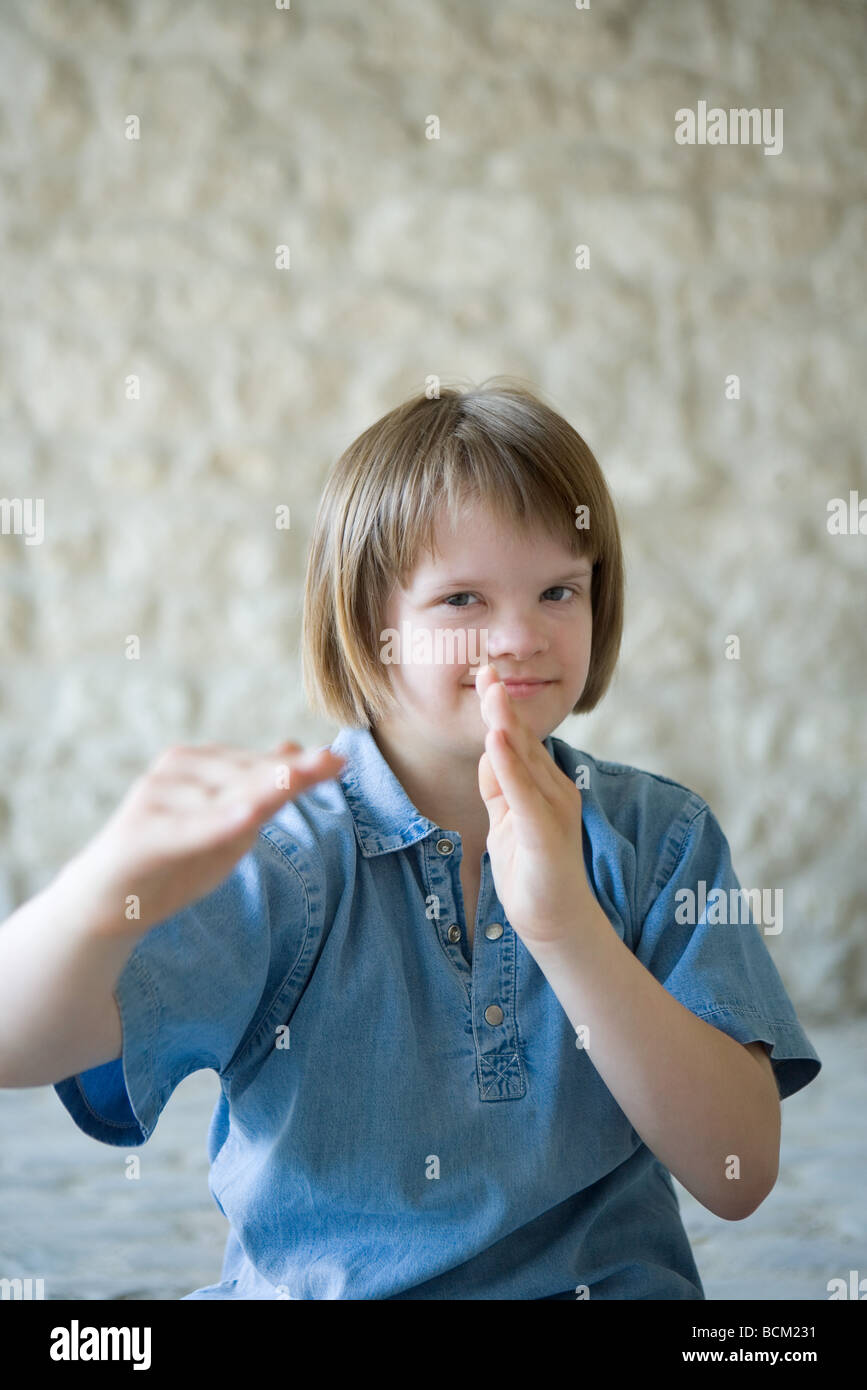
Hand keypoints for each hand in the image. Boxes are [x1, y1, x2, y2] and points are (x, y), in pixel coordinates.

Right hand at [57, 740, 346, 938]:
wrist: (109, 903)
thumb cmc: (176, 859)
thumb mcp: (229, 829)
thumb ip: (262, 793)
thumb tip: (295, 746)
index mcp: (200, 763)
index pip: (259, 765)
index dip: (300, 766)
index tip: (340, 760)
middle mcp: (177, 769)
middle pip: (245, 775)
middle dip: (289, 773)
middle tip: (332, 763)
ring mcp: (156, 796)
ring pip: (220, 796)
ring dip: (260, 792)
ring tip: (300, 781)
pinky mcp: (139, 831)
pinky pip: (187, 828)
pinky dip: (215, 823)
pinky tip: (246, 817)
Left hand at [475, 663, 594, 949]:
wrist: (557, 924)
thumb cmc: (531, 872)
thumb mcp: (507, 821)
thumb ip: (499, 788)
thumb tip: (489, 752)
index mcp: (545, 785)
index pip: (518, 740)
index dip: (502, 707)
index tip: (486, 674)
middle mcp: (555, 789)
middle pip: (523, 740)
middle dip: (503, 703)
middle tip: (487, 667)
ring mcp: (553, 808)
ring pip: (524, 758)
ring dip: (506, 722)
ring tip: (491, 689)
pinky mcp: (545, 830)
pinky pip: (524, 791)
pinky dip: (509, 764)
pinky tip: (497, 740)